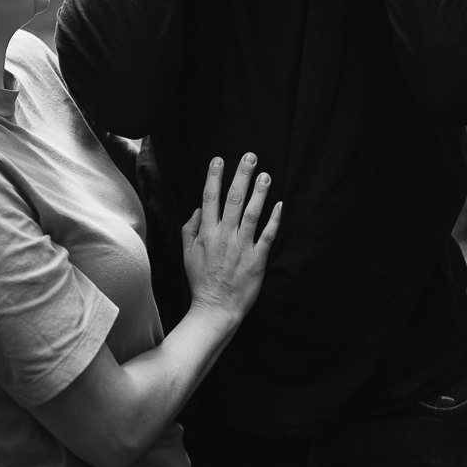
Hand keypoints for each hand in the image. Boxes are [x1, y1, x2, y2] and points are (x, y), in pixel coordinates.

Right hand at [181, 153, 281, 326]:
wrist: (215, 309)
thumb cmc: (200, 280)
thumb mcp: (187, 253)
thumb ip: (190, 229)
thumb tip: (198, 209)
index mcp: (207, 233)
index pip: (210, 198)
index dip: (214, 176)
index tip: (219, 159)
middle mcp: (225, 236)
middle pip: (234, 199)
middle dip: (241, 176)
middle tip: (250, 156)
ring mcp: (242, 247)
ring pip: (252, 214)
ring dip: (259, 193)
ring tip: (266, 175)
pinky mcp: (257, 260)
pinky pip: (267, 236)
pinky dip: (274, 220)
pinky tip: (279, 205)